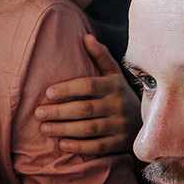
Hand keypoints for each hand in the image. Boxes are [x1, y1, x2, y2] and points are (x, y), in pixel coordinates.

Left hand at [35, 34, 140, 154]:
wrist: (146, 122)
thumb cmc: (119, 94)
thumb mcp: (114, 74)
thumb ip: (100, 56)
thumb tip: (86, 37)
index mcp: (113, 86)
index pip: (88, 85)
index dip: (68, 89)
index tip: (47, 93)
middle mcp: (117, 105)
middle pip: (85, 109)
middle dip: (59, 112)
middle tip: (38, 113)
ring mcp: (119, 126)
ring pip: (89, 129)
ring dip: (64, 129)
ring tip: (44, 129)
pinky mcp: (118, 144)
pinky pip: (98, 146)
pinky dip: (79, 147)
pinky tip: (62, 144)